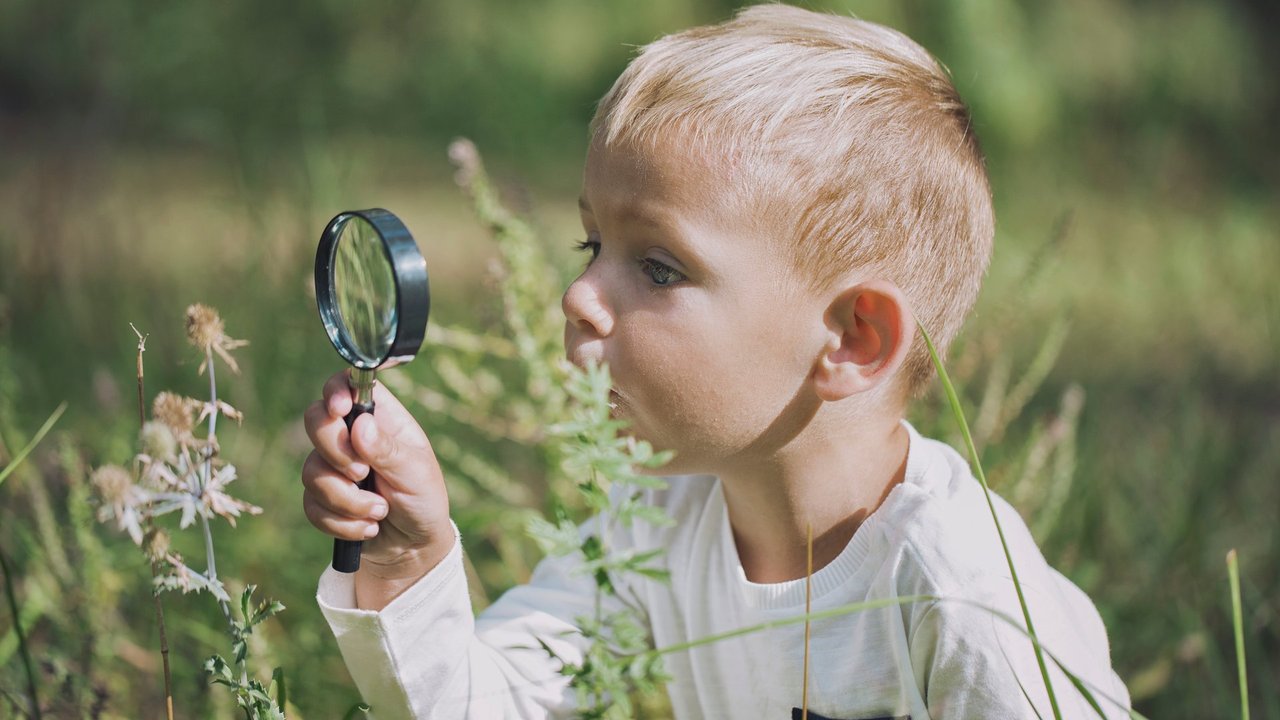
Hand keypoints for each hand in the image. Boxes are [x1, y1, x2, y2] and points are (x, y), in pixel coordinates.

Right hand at [302, 370, 452, 602]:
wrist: (413, 547)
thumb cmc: (424, 500)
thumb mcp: (416, 473)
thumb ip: (389, 450)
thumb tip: (360, 425)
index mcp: (380, 419)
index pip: (349, 385)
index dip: (336, 391)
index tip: (340, 410)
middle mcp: (352, 437)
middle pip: (315, 421)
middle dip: (335, 452)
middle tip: (362, 473)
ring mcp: (333, 466)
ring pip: (311, 471)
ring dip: (347, 500)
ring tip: (380, 511)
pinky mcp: (322, 498)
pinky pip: (311, 505)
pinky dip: (342, 522)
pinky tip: (368, 528)